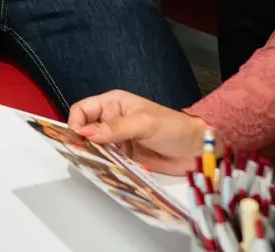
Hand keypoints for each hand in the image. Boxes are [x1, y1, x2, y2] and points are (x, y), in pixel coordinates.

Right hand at [67, 90, 208, 174]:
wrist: (198, 150)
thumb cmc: (172, 127)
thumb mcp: (142, 123)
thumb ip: (113, 128)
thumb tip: (84, 133)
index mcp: (113, 103)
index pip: (83, 110)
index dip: (76, 123)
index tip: (77, 140)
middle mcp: (112, 120)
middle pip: (86, 130)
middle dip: (83, 142)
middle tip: (83, 156)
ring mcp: (119, 140)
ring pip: (96, 147)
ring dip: (95, 156)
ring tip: (95, 166)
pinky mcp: (127, 157)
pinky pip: (109, 161)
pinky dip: (106, 166)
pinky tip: (107, 171)